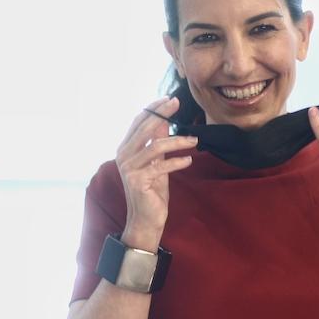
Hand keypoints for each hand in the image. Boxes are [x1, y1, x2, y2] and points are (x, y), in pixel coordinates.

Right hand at [116, 97, 196, 250]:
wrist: (146, 219)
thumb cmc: (152, 191)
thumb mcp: (157, 163)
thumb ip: (157, 143)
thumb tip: (164, 122)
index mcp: (126, 149)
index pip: (138, 122)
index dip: (153, 109)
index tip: (169, 99)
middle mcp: (123, 156)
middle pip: (144, 129)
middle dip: (162, 114)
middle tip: (178, 104)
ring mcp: (129, 168)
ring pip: (155, 147)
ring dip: (178, 141)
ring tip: (194, 141)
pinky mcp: (138, 181)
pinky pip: (161, 166)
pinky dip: (177, 162)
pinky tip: (189, 160)